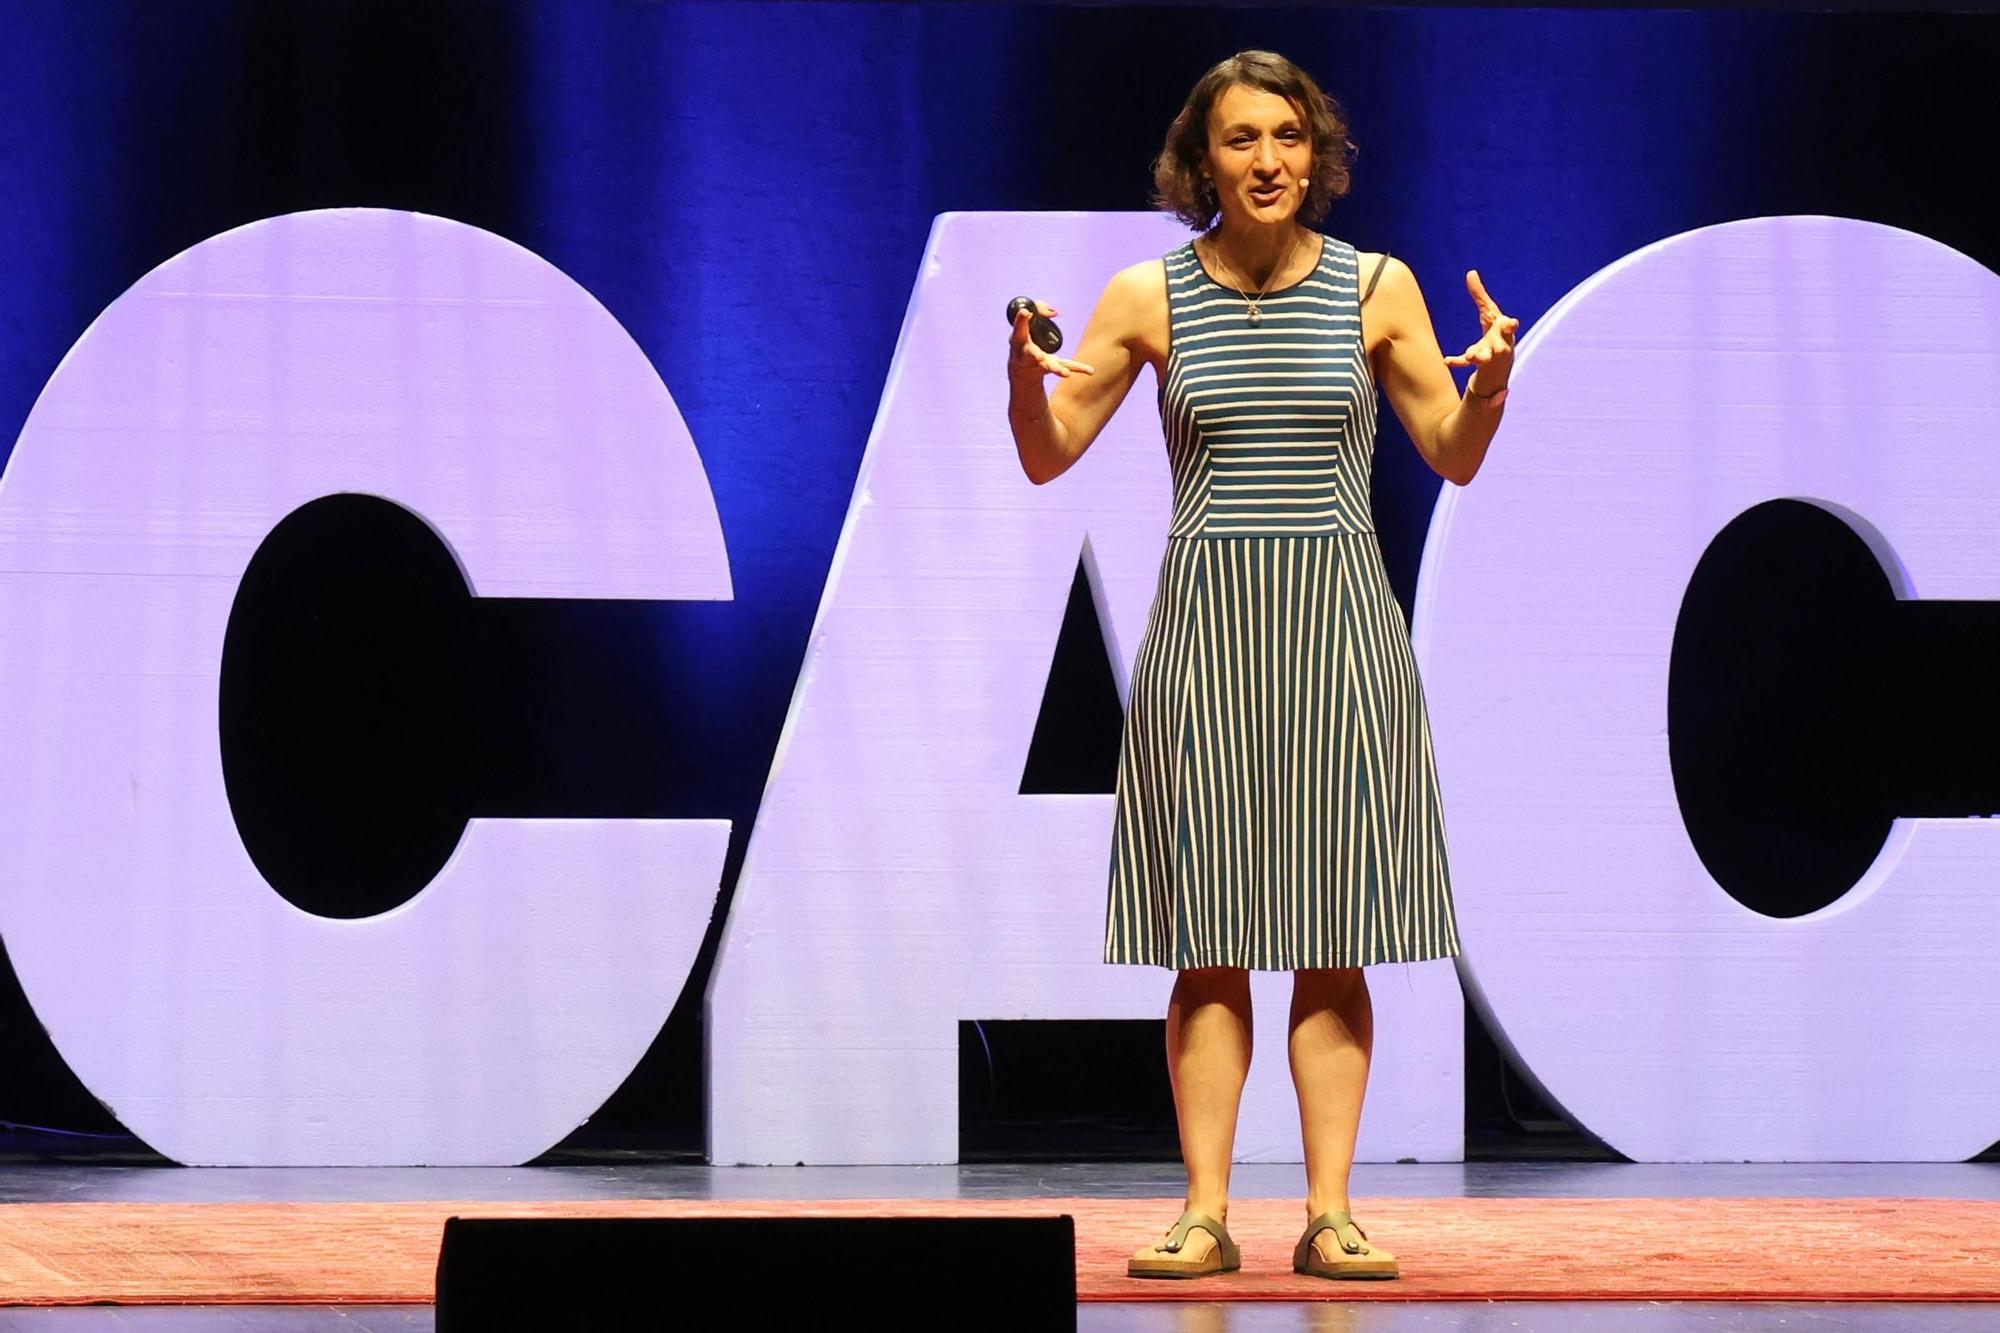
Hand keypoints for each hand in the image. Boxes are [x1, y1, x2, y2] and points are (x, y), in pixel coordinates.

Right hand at [1009, 301, 1093, 381]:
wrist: (1021, 368)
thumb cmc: (1023, 339)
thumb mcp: (1025, 323)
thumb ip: (1039, 310)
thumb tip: (1055, 313)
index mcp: (1020, 341)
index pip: (1019, 330)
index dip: (1021, 320)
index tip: (1026, 312)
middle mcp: (1029, 354)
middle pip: (1032, 355)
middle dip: (1035, 356)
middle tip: (1038, 357)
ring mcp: (1042, 362)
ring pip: (1050, 366)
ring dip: (1058, 370)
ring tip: (1066, 373)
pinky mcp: (1054, 365)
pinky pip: (1068, 366)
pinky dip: (1079, 368)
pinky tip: (1090, 371)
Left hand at [1442, 269, 1518, 394]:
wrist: (1498, 363)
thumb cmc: (1495, 332)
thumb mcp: (1488, 313)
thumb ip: (1480, 295)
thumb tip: (1471, 272)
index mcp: (1504, 331)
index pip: (1510, 327)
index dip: (1511, 326)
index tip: (1512, 324)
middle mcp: (1500, 344)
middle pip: (1502, 346)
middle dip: (1500, 346)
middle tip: (1498, 347)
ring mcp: (1490, 356)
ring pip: (1486, 358)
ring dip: (1479, 356)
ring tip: (1470, 354)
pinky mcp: (1479, 366)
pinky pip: (1468, 365)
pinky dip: (1458, 362)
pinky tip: (1446, 360)